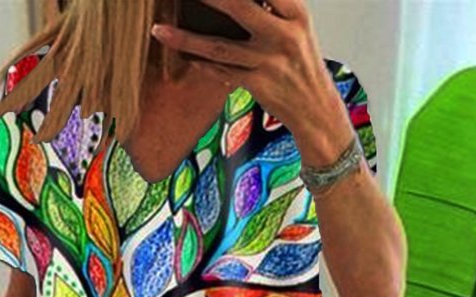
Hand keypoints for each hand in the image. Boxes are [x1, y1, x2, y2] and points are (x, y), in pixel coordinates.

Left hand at [150, 0, 341, 129]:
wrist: (316, 108)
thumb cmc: (301, 64)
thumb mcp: (296, 27)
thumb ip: (271, 8)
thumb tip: (229, 4)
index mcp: (296, 12)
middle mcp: (284, 34)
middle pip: (237, 6)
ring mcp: (269, 62)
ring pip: (219, 46)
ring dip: (185, 38)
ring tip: (159, 30)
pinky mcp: (258, 85)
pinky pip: (221, 72)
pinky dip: (200, 63)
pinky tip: (182, 55)